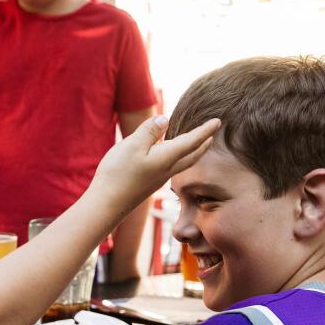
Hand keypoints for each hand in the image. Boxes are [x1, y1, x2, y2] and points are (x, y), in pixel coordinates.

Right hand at [90, 116, 219, 214]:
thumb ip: (149, 131)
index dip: (205, 130)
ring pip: (182, 163)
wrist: (106, 205)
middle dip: (203, 144)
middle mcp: (166, 170)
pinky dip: (178, 159)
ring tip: (197, 144)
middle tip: (212, 134)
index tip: (218, 121)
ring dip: (193, 152)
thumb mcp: (132, 145)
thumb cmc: (118, 174)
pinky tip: (169, 157)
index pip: (191, 141)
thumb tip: (164, 119)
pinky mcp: (148, 184)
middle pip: (192, 155)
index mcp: (166, 158)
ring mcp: (157, 179)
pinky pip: (170, 168)